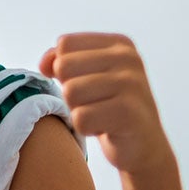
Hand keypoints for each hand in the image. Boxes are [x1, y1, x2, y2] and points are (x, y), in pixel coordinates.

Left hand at [40, 33, 174, 174]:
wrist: (143, 144)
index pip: (65, 44)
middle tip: (93, 103)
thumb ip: (62, 60)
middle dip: (70, 91)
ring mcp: (132, 84)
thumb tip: (45, 64)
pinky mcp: (129, 112)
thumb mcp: (86, 76)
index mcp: (120, 44)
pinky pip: (80, 118)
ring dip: (77, 110)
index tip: (87, 84)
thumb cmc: (108, 107)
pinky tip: (105, 127)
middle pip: (64, 67)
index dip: (64, 69)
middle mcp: (129, 58)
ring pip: (70, 92)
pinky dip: (86, 128)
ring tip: (100, 114)